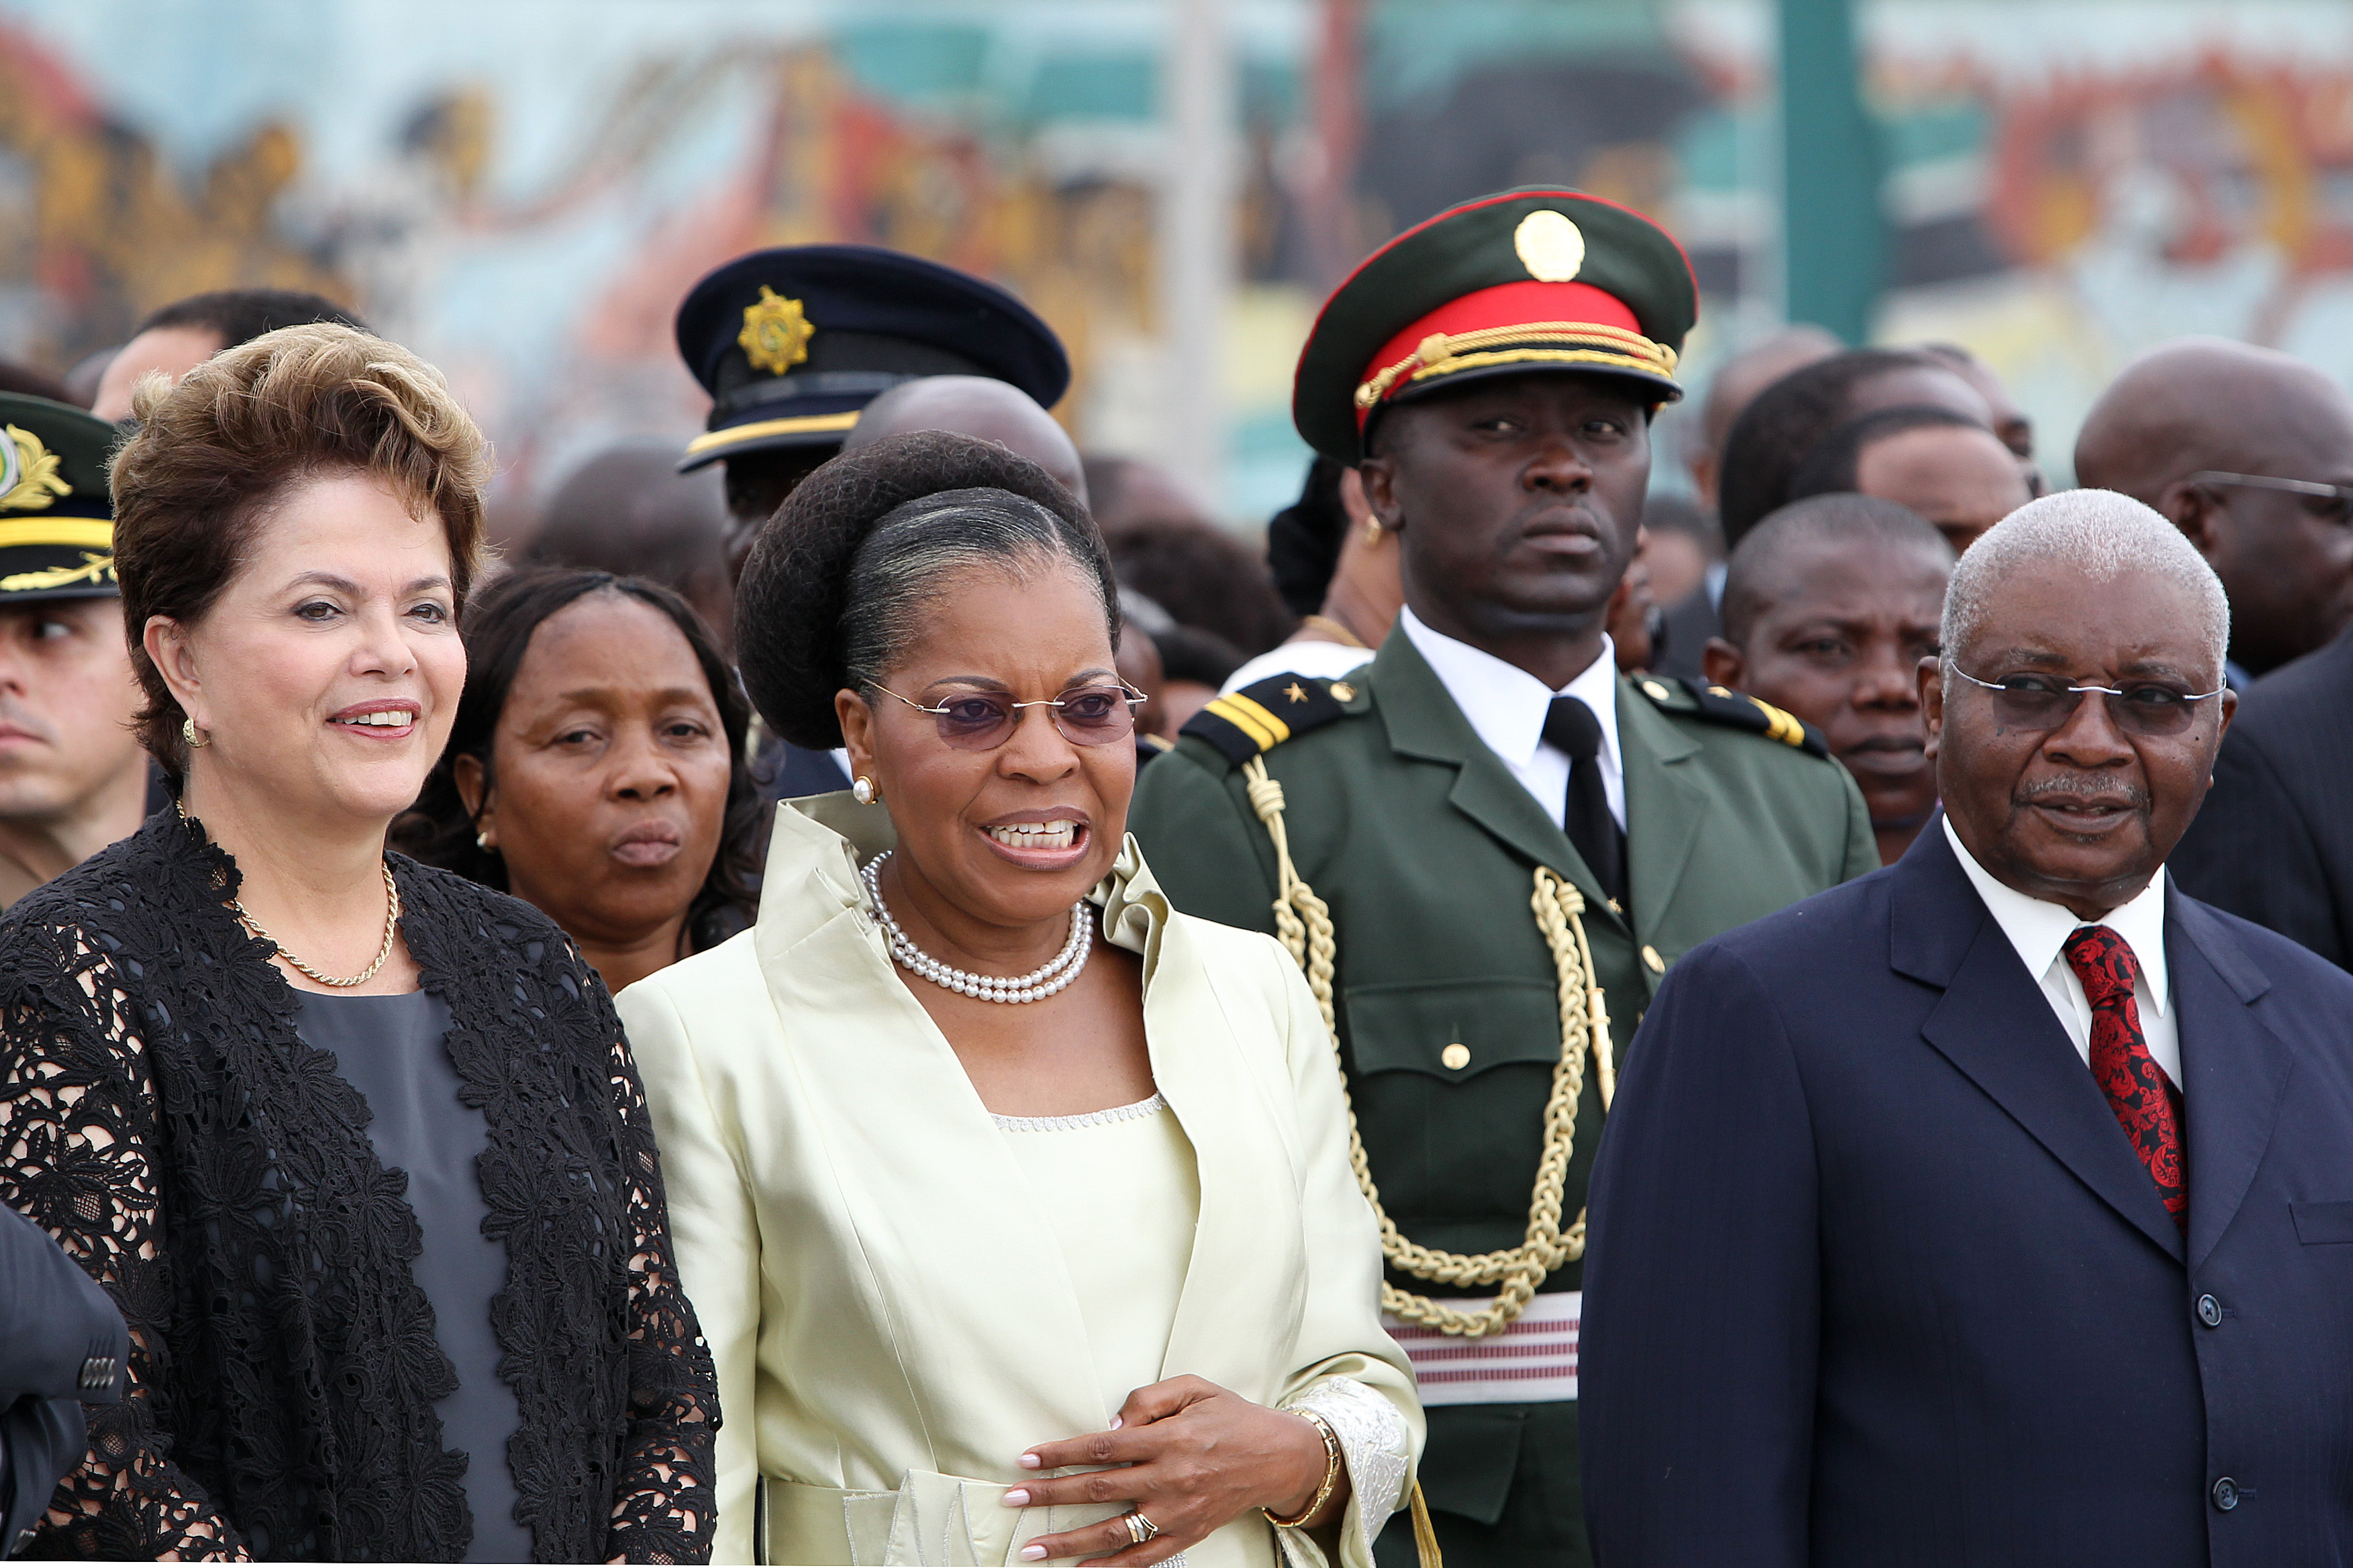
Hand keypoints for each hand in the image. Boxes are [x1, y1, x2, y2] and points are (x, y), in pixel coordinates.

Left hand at [1004, 1375, 1337, 1564]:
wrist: (1279, 1457)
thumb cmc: (1231, 1416)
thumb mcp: (1194, 1387)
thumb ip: (1148, 1399)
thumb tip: (1108, 1427)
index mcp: (1170, 1438)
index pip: (1102, 1447)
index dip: (1061, 1454)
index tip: (1027, 1459)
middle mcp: (1171, 1478)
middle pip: (1099, 1490)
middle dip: (1052, 1495)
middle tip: (1012, 1498)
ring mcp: (1179, 1512)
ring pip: (1115, 1533)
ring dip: (1069, 1543)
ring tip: (1031, 1549)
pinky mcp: (1188, 1535)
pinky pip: (1143, 1559)